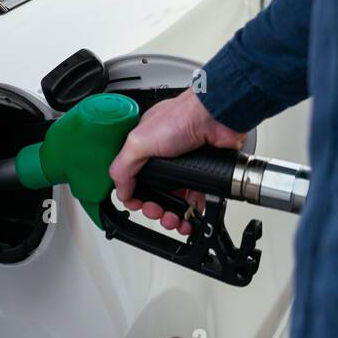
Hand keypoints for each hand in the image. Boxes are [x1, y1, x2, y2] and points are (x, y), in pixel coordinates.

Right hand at [109, 87, 245, 235]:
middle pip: (154, 193)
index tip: (138, 205)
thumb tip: (121, 192)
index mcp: (145, 147)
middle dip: (154, 209)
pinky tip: (191, 215)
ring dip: (173, 215)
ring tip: (175, 220)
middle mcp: (164, 156)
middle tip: (158, 212)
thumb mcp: (140, 141)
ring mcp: (184, 165)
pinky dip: (192, 211)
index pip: (133, 179)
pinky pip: (195, 198)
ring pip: (175, 199)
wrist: (216, 118)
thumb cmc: (183, 117)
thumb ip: (123, 167)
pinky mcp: (203, 172)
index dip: (134, 195)